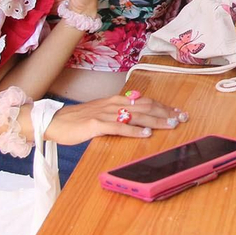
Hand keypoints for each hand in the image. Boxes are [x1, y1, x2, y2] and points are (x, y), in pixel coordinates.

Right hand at [41, 93, 184, 145]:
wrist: (54, 121)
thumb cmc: (78, 120)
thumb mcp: (103, 112)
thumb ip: (120, 113)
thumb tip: (139, 116)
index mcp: (116, 100)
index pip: (146, 101)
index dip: (164, 106)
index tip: (179, 112)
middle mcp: (113, 104)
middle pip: (146, 107)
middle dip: (166, 112)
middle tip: (182, 118)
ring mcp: (105, 114)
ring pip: (137, 116)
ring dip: (157, 120)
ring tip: (172, 124)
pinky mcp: (96, 125)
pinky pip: (119, 127)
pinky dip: (135, 131)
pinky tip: (146, 134)